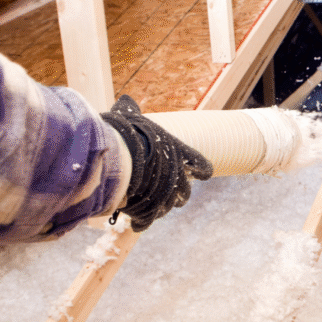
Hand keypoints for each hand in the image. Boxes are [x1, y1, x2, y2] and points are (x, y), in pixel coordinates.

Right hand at [101, 95, 212, 230]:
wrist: (120, 156)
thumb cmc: (125, 133)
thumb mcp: (127, 118)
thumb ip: (129, 112)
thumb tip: (125, 101)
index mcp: (179, 153)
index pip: (202, 165)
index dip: (200, 169)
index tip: (199, 172)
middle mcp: (178, 175)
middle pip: (185, 191)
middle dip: (177, 193)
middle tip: (167, 193)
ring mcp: (166, 194)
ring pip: (169, 206)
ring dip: (160, 206)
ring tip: (148, 205)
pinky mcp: (151, 209)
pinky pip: (149, 219)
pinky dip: (142, 220)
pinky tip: (136, 220)